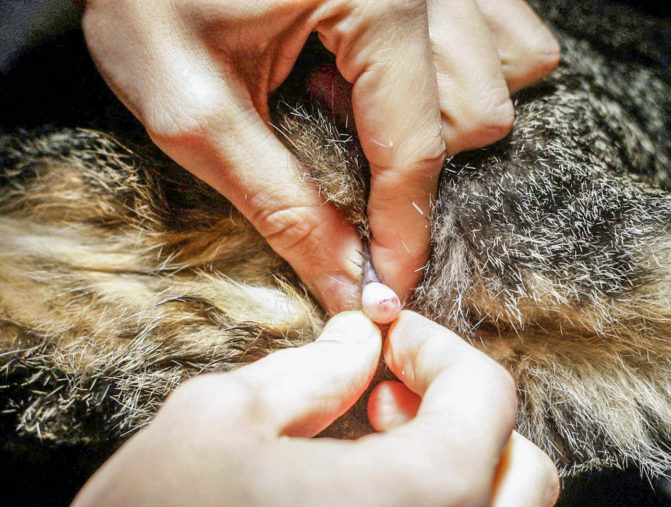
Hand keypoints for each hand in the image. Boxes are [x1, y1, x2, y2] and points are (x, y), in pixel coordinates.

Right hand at [68, 311, 558, 506]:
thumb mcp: (218, 422)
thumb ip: (311, 371)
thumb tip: (358, 342)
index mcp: (410, 503)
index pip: (486, 399)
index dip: (438, 350)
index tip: (389, 342)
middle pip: (521, 470)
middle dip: (462, 412)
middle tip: (387, 392)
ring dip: (457, 463)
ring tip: (375, 443)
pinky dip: (436, 506)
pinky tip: (364, 493)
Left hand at [82, 0, 558, 309]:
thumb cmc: (144, 0)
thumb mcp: (194, 111)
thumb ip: (281, 203)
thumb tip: (347, 282)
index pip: (413, 145)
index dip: (402, 232)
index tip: (388, 292)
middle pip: (475, 111)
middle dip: (410, 163)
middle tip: (329, 142)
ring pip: (504, 72)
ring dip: (443, 117)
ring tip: (354, 97)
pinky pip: (501, 34)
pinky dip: (462, 73)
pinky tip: (394, 73)